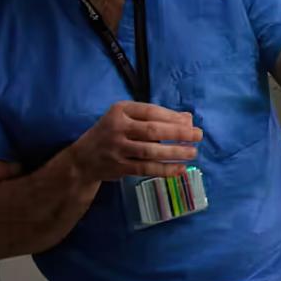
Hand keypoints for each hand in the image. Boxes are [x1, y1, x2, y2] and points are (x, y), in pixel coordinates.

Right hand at [69, 101, 201, 181]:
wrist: (83, 159)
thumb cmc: (112, 133)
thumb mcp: (128, 118)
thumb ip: (155, 117)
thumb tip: (187, 119)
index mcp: (120, 110)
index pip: (151, 111)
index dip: (172, 117)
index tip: (190, 123)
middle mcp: (117, 128)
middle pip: (152, 130)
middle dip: (178, 133)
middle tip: (198, 136)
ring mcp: (117, 148)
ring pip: (150, 151)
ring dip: (174, 152)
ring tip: (193, 153)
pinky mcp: (119, 167)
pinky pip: (146, 168)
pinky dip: (164, 169)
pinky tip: (180, 169)